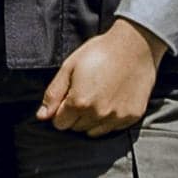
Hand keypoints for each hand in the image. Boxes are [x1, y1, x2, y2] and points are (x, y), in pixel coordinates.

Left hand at [35, 18, 164, 135]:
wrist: (135, 45)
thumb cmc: (100, 52)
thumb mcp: (69, 67)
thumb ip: (54, 94)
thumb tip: (42, 116)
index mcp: (79, 102)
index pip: (60, 123)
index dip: (61, 110)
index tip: (68, 97)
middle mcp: (98, 114)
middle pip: (76, 128)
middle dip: (75, 115)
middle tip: (85, 93)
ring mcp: (117, 117)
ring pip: (94, 131)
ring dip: (92, 119)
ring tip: (98, 96)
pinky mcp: (132, 117)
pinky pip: (113, 128)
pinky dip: (109, 119)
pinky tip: (112, 99)